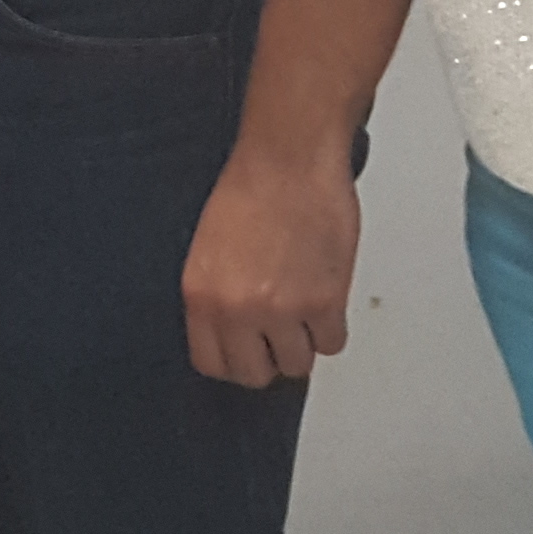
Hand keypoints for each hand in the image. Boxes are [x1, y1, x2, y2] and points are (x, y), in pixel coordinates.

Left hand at [181, 150, 359, 387]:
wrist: (288, 159)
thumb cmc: (251, 188)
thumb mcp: (209, 250)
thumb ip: (218, 296)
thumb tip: (235, 332)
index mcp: (200, 296)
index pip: (211, 363)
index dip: (235, 360)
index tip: (247, 351)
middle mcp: (236, 309)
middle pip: (254, 374)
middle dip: (269, 359)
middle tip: (281, 336)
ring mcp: (281, 310)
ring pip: (297, 365)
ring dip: (304, 343)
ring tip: (305, 310)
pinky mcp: (323, 302)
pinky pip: (332, 344)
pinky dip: (332, 327)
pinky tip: (326, 299)